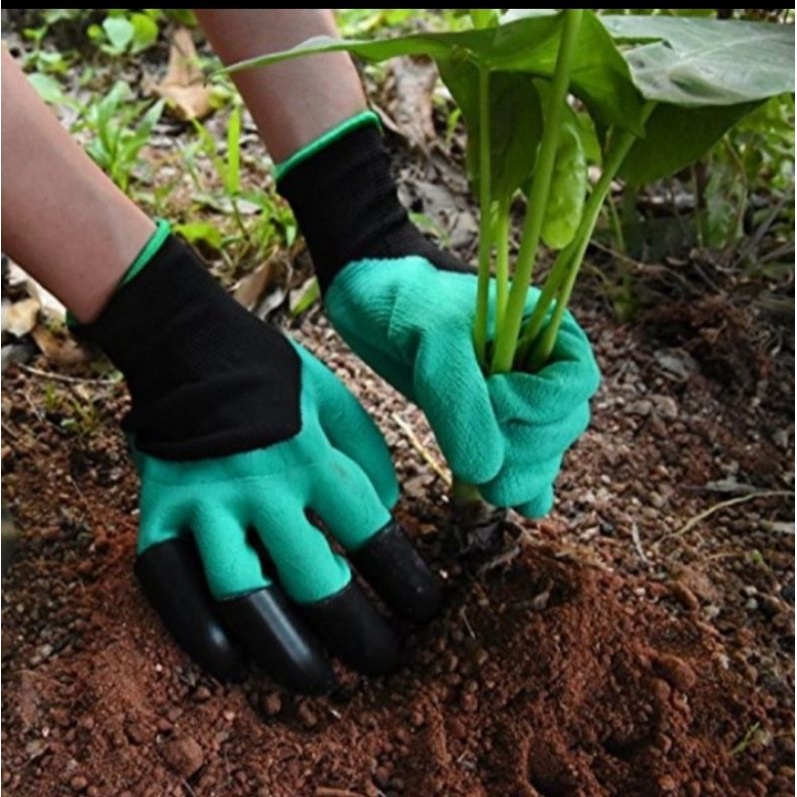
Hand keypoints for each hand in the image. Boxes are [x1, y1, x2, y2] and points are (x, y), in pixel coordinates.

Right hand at [78, 232, 440, 691]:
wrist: (192, 347)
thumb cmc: (276, 377)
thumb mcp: (337, 400)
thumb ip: (367, 456)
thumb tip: (383, 514)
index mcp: (315, 457)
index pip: (371, 533)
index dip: (405, 579)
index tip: (427, 610)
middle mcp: (264, 487)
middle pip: (314, 578)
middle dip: (359, 630)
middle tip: (387, 661)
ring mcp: (207, 503)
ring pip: (244, 593)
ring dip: (284, 648)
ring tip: (320, 683)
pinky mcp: (160, 512)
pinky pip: (168, 582)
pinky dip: (195, 631)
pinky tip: (229, 666)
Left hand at [325, 259, 599, 516]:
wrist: (374, 302)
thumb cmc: (408, 302)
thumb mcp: (435, 339)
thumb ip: (462, 400)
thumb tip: (487, 473)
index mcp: (546, 330)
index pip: (573, 384)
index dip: (540, 402)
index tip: (492, 396)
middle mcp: (540, 367)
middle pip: (562, 426)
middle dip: (528, 450)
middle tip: (483, 459)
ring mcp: (517, 398)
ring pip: (544, 451)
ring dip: (523, 476)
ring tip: (493, 492)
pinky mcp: (491, 423)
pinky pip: (522, 463)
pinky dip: (520, 484)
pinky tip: (516, 503)